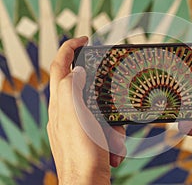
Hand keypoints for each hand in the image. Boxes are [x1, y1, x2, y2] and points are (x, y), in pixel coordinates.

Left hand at [47, 37, 125, 183]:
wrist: (87, 183)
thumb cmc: (82, 152)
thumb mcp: (76, 115)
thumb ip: (72, 88)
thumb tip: (76, 71)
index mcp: (60, 101)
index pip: (60, 65)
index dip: (70, 48)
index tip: (84, 38)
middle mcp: (66, 111)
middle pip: (85, 90)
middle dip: (103, 96)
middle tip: (113, 105)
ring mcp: (77, 125)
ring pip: (100, 111)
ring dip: (112, 124)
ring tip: (113, 142)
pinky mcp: (88, 137)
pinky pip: (105, 128)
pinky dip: (113, 137)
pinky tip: (113, 151)